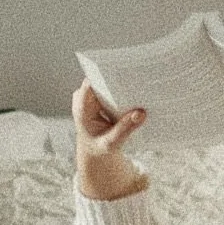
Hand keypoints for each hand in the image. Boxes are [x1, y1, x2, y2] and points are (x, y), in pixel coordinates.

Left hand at [72, 82, 147, 200]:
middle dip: (118, 79)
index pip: (92, 84)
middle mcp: (83, 98)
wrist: (94, 150)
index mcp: (81, 108)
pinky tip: (138, 91)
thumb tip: (141, 113)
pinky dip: (122, 89)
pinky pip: (111, 86)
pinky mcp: (99, 95)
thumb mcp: (112, 143)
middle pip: (100, 79)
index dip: (106, 75)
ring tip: (142, 85)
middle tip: (139, 80)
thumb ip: (125, 129)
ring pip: (106, 81)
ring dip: (122, 83)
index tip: (124, 74)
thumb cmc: (100, 146)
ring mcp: (90, 95)